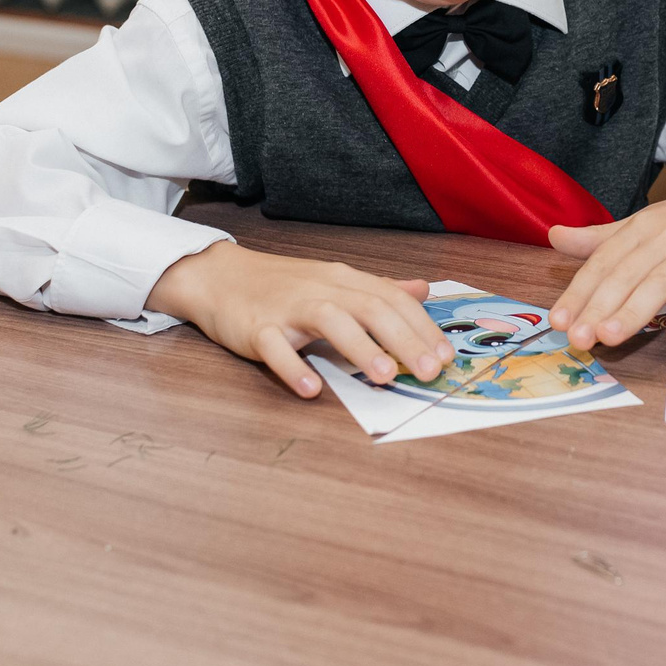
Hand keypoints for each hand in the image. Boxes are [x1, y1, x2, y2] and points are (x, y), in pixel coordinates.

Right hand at [147, 240, 449, 398]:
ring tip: (386, 376)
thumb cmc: (283, 285)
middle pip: (369, 308)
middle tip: (431, 372)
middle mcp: (320, 290)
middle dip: (404, 340)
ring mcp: (287, 308)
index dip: (422, 326)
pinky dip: (293, 367)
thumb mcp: (334, 281)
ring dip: (360, 347)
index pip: (391, 298)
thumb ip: (378, 289)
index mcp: (344, 280)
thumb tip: (423, 290)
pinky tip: (311, 388)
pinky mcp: (255, 328)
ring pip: (329, 320)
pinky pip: (275, 347)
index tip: (446, 357)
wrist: (218, 277)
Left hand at [547, 160, 665, 349]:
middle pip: (626, 275)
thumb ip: (599, 238)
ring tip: (610, 338)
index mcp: (638, 230)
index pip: (602, 264)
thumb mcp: (642, 223)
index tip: (557, 321)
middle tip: (577, 338)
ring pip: (661, 282)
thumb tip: (553, 236)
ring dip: (634, 311)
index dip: (578, 292)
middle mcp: (663, 238)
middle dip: (599, 308)